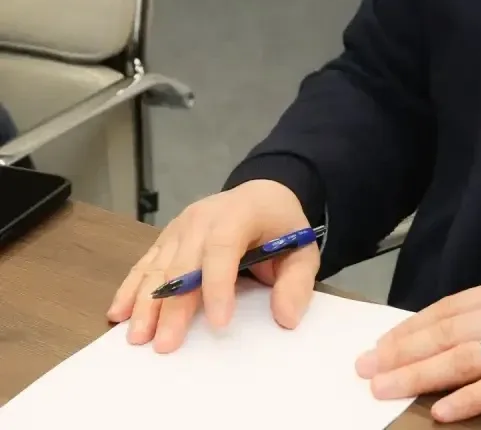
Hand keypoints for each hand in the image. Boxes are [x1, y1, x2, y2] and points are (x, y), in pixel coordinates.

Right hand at [106, 179, 317, 352]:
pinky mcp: (167, 237)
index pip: (223, 248)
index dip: (219, 285)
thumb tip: (287, 318)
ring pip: (158, 266)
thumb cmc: (279, 225)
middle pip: (183, 263)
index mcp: (240, 214)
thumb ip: (297, 282)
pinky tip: (118, 313)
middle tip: (165, 345)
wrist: (261, 195)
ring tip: (138, 337)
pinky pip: (146, 263)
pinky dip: (131, 288)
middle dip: (173, 306)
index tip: (220, 323)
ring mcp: (180, 226)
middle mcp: (204, 217)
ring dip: (146, 303)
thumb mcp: (302, 248)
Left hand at [354, 271, 480, 421]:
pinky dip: (466, 399)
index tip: (381, 344)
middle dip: (401, 351)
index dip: (412, 327)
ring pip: (463, 356)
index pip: (451, 306)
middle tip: (363, 369)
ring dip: (418, 374)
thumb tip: (467, 332)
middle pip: (447, 330)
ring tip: (383, 389)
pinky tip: (442, 411)